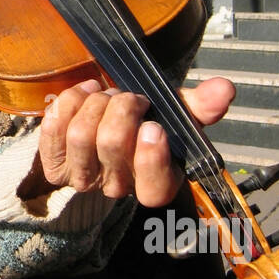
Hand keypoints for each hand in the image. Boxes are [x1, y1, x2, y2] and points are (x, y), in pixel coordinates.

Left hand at [31, 76, 234, 206]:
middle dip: (121, 108)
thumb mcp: (175, 115)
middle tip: (128, 98)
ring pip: (81, 135)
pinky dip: (70, 101)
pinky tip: (84, 94)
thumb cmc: (143, 123)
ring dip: (95, 103)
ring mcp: (83, 178)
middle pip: (112, 145)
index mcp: (154, 182)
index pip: (154, 188)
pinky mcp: (55, 165)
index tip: (153, 126)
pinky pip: (55, 128)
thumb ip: (201, 105)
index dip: (151, 158)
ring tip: (106, 95)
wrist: (101, 126)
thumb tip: (224, 90)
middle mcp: (117, 186)